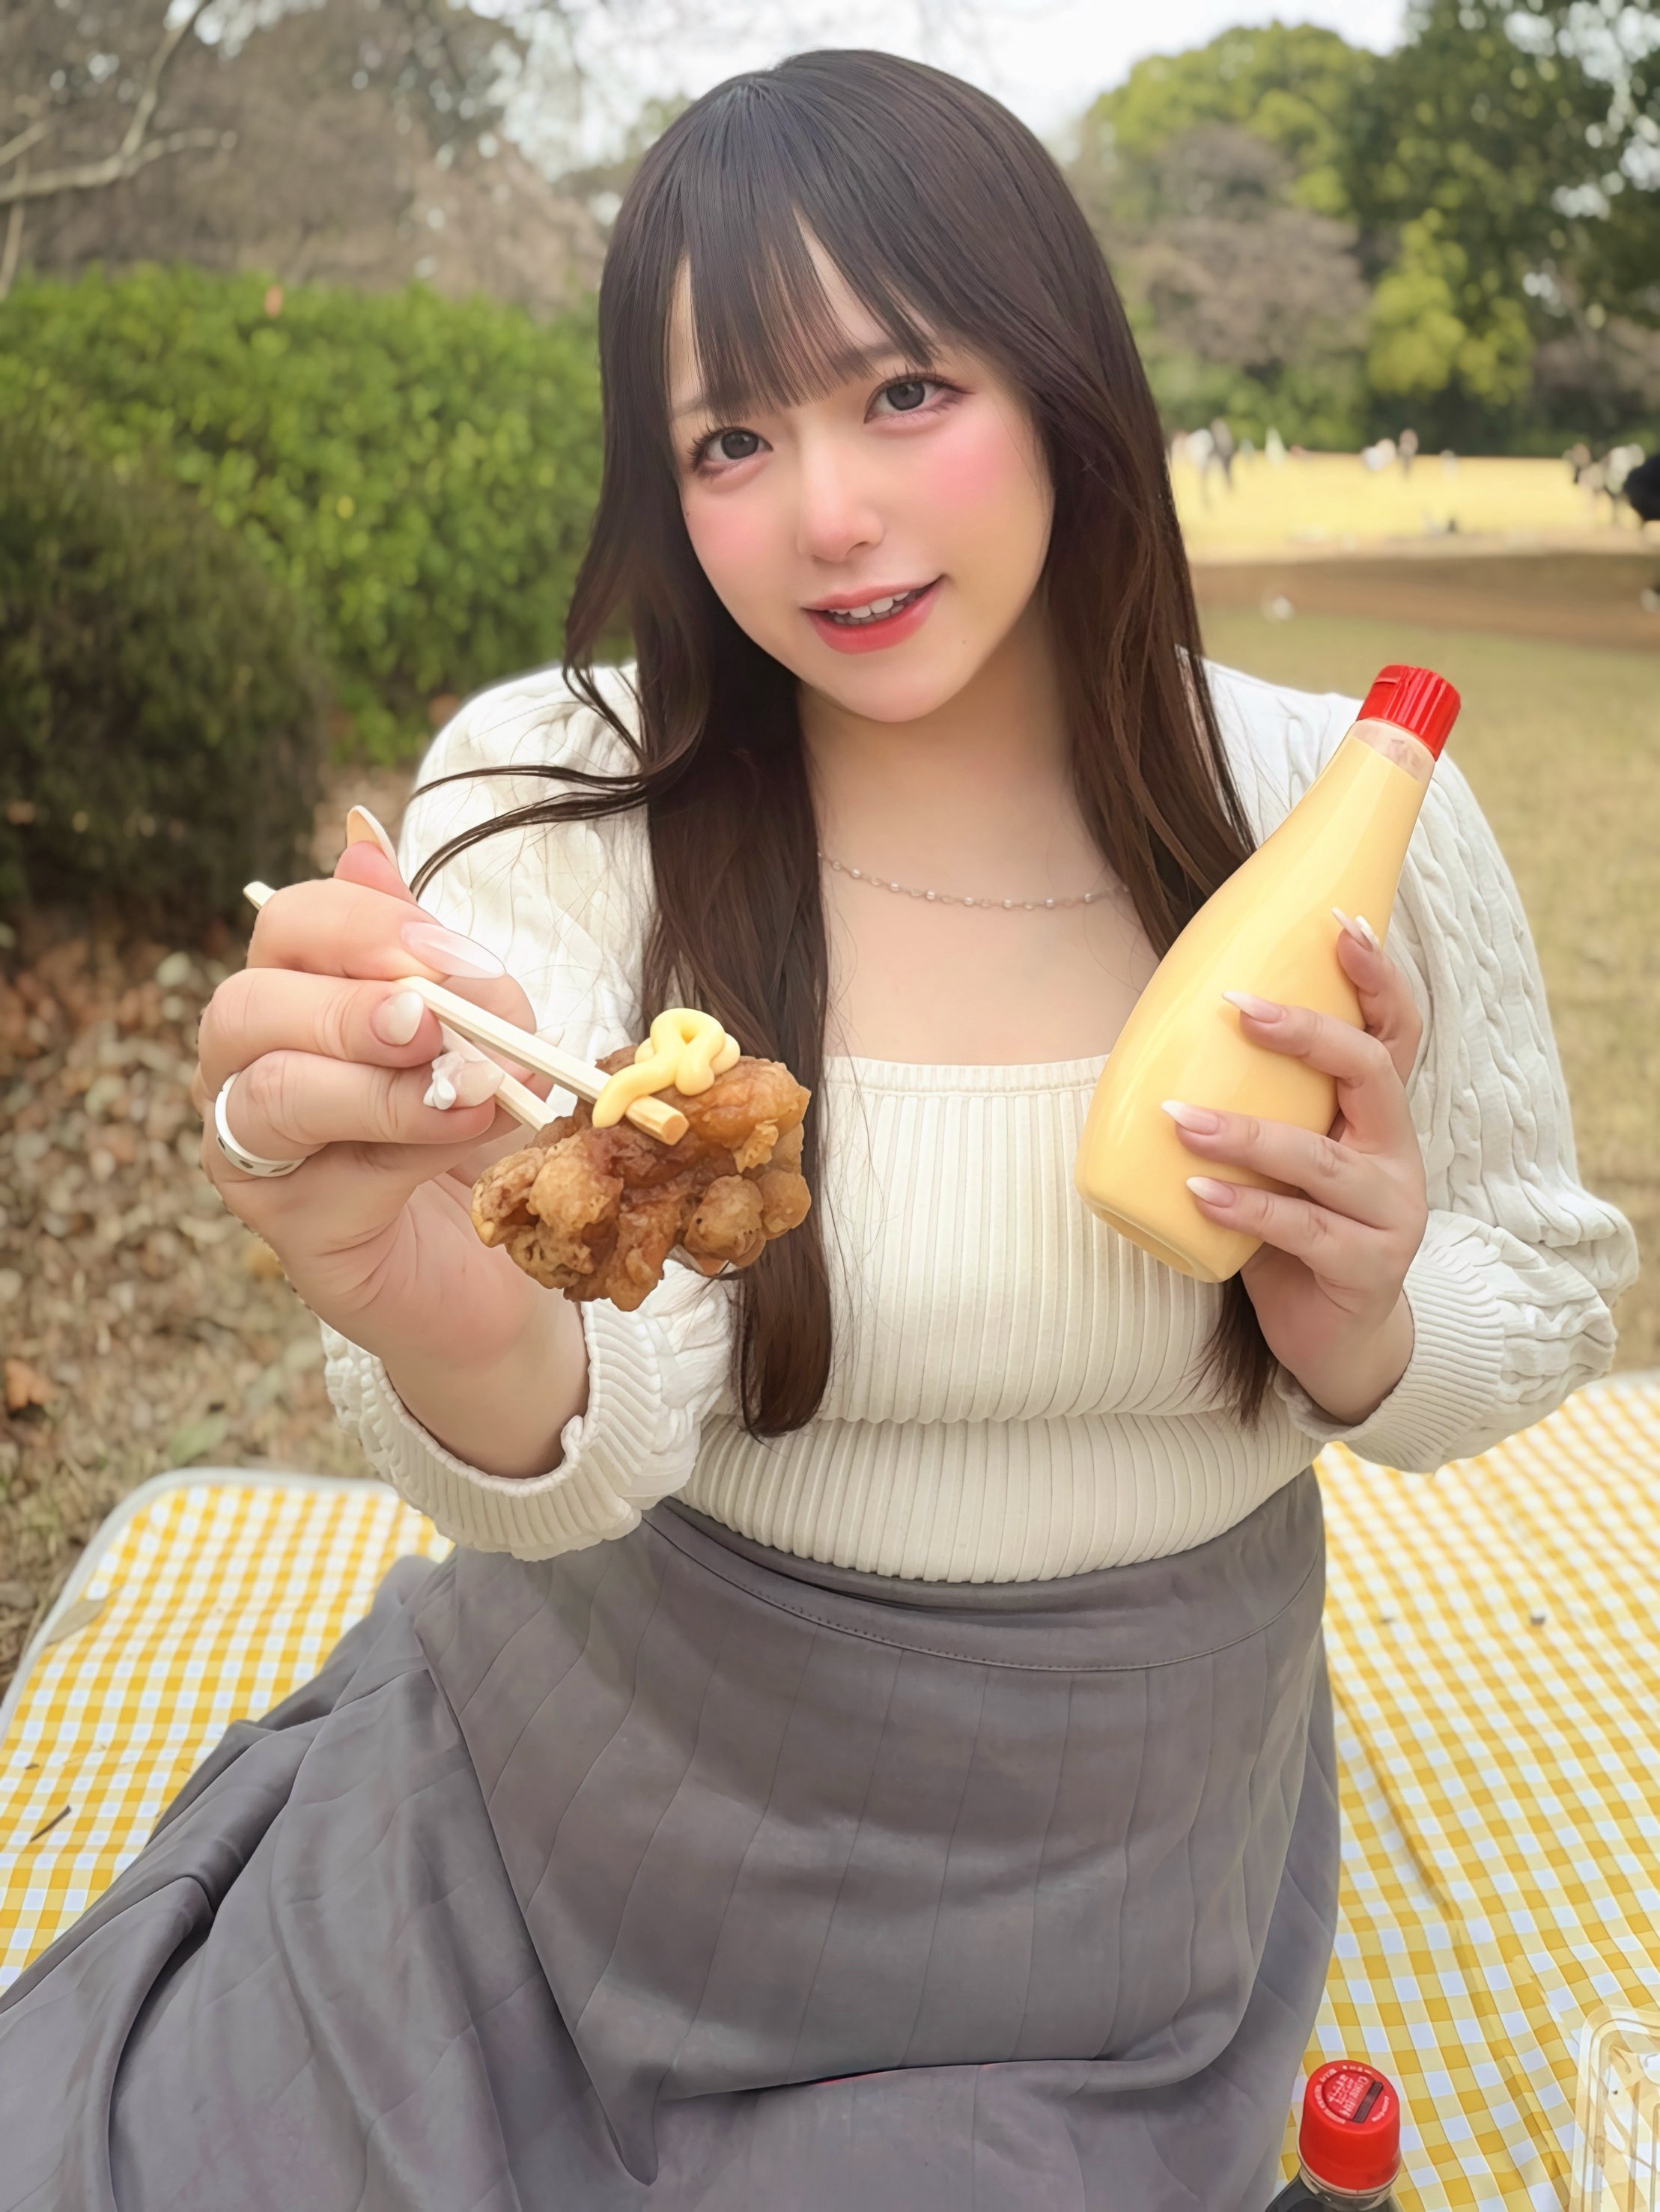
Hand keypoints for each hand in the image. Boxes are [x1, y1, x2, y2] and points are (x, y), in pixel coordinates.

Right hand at [190, 842, 552, 1377]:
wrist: (492, 1265)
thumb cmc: (473, 1134)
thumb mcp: (478, 1032)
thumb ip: (435, 959)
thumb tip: (362, 842)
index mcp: (293, 997)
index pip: (287, 925)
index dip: (366, 926)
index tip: (452, 954)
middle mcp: (246, 1068)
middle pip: (248, 1005)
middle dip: (350, 1004)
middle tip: (433, 1019)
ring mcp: (253, 1155)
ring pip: (269, 1094)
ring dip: (377, 1084)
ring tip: (466, 1086)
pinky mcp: (289, 1231)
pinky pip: (327, 1178)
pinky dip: (406, 1148)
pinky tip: (465, 1139)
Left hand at [1163, 915, 1428, 1425]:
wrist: (1334, 1338)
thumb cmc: (1295, 1229)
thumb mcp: (1284, 1159)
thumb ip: (1258, 1105)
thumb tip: (1161, 1032)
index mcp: (1379, 1117)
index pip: (1394, 1032)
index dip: (1375, 980)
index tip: (1339, 929)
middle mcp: (1396, 1155)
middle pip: (1371, 1073)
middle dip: (1307, 1034)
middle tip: (1237, 1008)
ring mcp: (1390, 1213)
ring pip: (1322, 1159)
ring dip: (1246, 1135)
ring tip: (1180, 1120)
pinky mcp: (1366, 1268)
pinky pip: (1302, 1230)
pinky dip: (1245, 1207)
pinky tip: (1197, 1193)